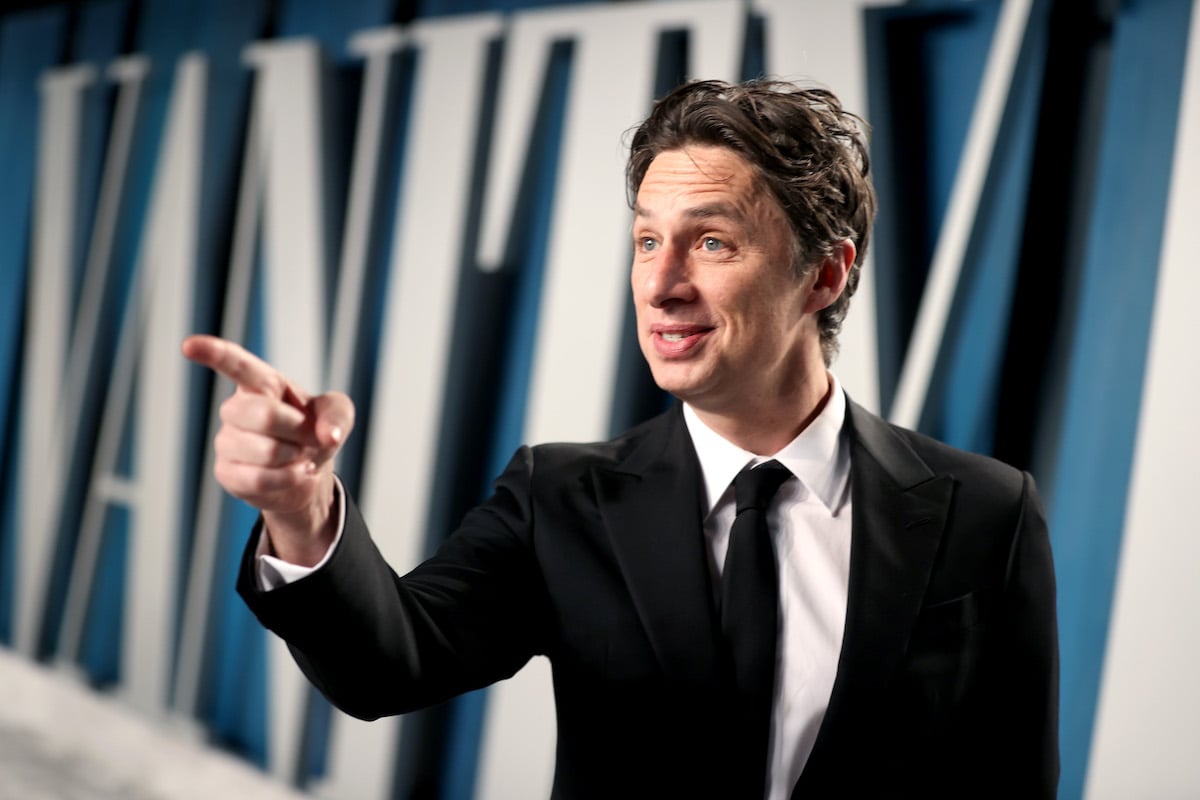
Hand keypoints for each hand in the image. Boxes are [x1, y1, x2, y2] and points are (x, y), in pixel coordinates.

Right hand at [181, 334, 354, 564]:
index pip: (235, 364)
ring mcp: (227, 441)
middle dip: (298, 429)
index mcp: (261, 384)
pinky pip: (258, 479)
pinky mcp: (226, 473)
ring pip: (266, 451)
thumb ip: (338, 415)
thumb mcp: (337, 414)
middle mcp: (237, 409)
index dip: (213, 353)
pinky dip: (287, 479)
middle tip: (308, 436)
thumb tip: (328, 435)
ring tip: (297, 455)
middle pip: (263, 414)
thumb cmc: (315, 432)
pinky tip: (293, 474)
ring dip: (295, 457)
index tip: (189, 346)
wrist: (307, 472)